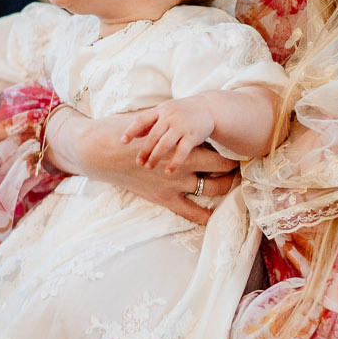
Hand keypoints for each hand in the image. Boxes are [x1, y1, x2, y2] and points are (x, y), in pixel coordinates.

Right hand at [46, 107, 235, 223]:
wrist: (99, 151)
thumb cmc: (125, 132)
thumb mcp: (153, 122)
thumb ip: (173, 126)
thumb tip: (186, 123)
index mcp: (183, 146)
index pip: (220, 154)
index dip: (233, 156)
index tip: (237, 154)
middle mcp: (184, 167)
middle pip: (221, 171)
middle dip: (233, 171)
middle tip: (238, 169)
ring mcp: (175, 185)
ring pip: (211, 190)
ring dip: (224, 188)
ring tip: (229, 185)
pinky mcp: (163, 198)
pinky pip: (190, 212)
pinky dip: (204, 216)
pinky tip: (213, 217)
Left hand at [122, 97, 216, 170]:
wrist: (208, 108)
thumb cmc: (181, 112)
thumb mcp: (165, 111)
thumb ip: (149, 122)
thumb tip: (133, 136)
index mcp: (161, 110)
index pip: (142, 119)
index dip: (131, 130)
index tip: (122, 141)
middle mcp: (170, 117)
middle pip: (153, 135)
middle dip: (144, 150)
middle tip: (138, 162)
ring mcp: (182, 126)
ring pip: (165, 144)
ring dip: (155, 157)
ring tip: (149, 167)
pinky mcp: (193, 136)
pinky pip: (182, 151)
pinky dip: (174, 162)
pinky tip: (168, 171)